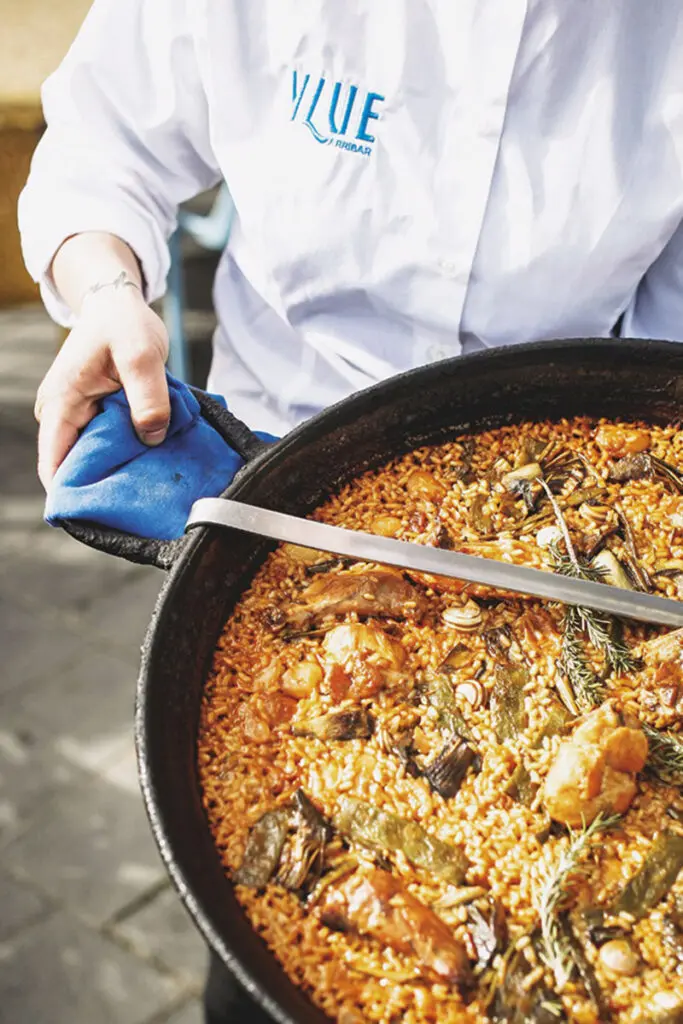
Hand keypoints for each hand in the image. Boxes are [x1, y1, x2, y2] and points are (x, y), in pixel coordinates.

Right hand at [34, 286, 170, 488]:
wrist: (117, 304)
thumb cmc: (124, 324)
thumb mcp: (142, 355)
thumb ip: (149, 397)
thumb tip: (152, 437)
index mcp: (61, 404)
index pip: (54, 465)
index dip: (73, 495)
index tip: (103, 515)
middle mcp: (60, 415)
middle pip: (75, 467)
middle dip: (105, 484)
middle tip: (143, 498)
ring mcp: (74, 416)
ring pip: (93, 456)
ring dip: (119, 467)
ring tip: (151, 479)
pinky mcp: (91, 415)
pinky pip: (105, 443)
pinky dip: (126, 451)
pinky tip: (150, 459)